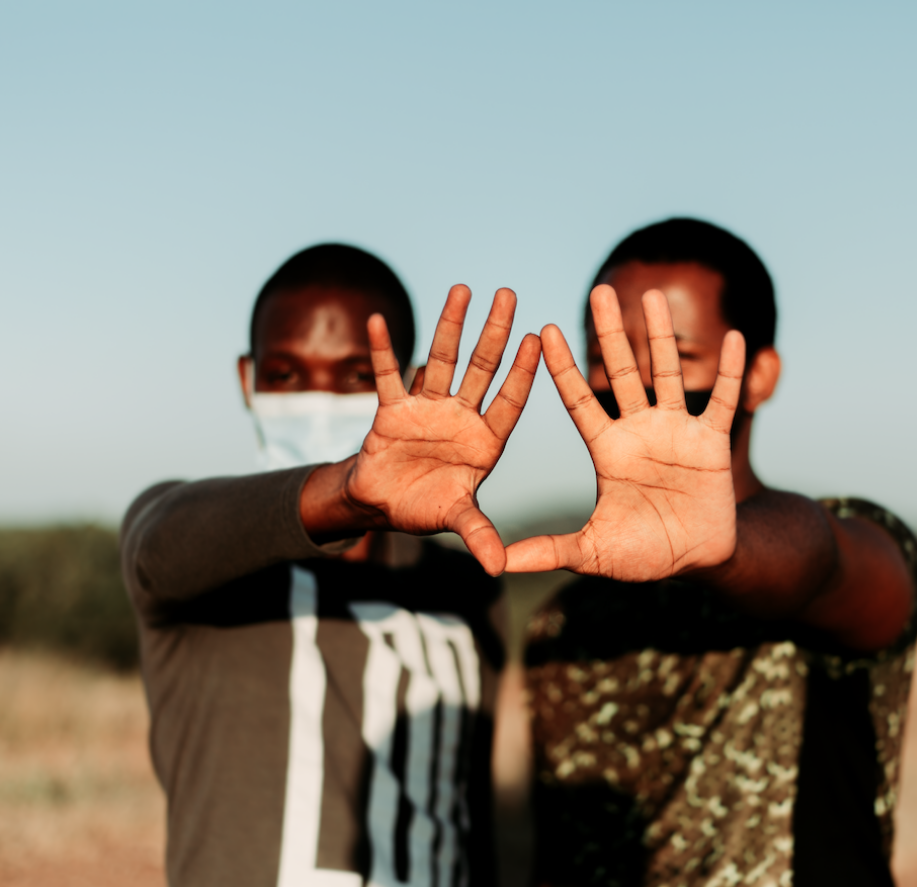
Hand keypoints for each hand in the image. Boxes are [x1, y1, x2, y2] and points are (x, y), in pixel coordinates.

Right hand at [302, 286, 541, 575]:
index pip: (510, 400)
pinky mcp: (392, 409)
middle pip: (481, 368)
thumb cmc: (428, 508)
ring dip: (450, 325)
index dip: (522, 373)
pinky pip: (387, 375)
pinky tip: (377, 319)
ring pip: (442, 360)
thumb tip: (498, 569)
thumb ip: (477, 536)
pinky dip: (382, 350)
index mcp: (487, 440)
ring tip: (463, 288)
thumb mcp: (456, 521)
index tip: (539, 339)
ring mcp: (429, 408)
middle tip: (509, 294)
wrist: (385, 504)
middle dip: (494, 332)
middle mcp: (462, 417)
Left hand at [503, 286, 745, 578]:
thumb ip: (549, 550)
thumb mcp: (592, 552)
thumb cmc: (642, 555)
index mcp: (608, 450)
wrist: (696, 561)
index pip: (580, 400)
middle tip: (599, 290)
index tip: (544, 330)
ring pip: (668, 374)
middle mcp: (640, 431)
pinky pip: (724, 401)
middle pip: (623, 372)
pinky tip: (735, 337)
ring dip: (662, 336)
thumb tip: (496, 563)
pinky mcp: (712, 442)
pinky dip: (731, 372)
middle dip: (611, 333)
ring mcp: (677, 432)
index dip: (563, 367)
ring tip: (654, 295)